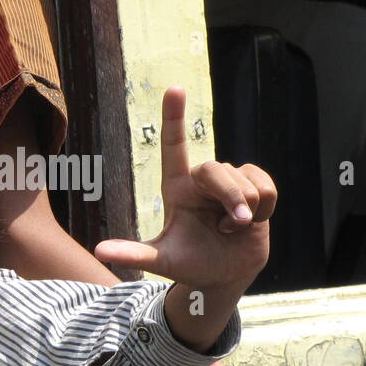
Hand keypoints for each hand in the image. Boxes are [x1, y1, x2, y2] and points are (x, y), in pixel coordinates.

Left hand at [93, 86, 273, 292]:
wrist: (225, 277)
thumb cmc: (191, 265)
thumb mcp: (162, 260)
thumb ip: (134, 253)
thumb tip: (99, 251)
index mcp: (176, 187)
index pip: (173, 146)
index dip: (173, 117)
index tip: (175, 89)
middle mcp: (202, 180)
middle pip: (216, 170)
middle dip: (230, 197)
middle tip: (229, 226)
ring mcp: (230, 182)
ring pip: (245, 182)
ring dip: (244, 211)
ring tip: (232, 228)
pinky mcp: (255, 187)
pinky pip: (267, 186)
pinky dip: (264, 209)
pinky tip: (252, 222)